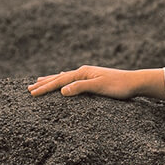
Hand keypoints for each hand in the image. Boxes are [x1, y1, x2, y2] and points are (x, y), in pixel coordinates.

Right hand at [28, 65, 151, 99]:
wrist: (135, 82)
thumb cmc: (119, 86)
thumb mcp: (99, 87)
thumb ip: (80, 88)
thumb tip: (62, 90)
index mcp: (83, 72)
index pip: (60, 80)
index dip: (45, 87)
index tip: (31, 93)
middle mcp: (84, 71)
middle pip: (59, 77)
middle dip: (44, 83)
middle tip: (28, 89)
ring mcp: (89, 74)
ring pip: (65, 77)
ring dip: (52, 80)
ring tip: (39, 81)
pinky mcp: (94, 79)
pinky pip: (73, 79)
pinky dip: (64, 80)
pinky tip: (64, 80)